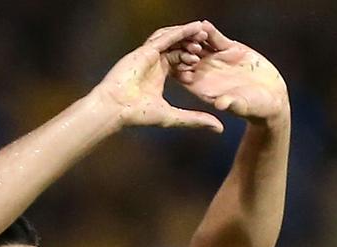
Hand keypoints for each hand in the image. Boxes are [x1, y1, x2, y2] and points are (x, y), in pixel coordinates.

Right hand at [94, 21, 223, 132]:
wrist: (116, 109)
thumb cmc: (138, 115)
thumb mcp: (174, 117)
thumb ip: (196, 119)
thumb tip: (220, 128)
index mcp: (158, 75)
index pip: (178, 60)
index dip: (192, 58)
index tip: (208, 58)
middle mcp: (153, 63)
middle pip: (176, 47)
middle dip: (192, 43)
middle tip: (209, 41)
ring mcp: (147, 55)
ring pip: (171, 39)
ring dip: (187, 34)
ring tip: (203, 31)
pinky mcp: (144, 51)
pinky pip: (164, 37)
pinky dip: (179, 32)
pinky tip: (193, 28)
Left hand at [169, 21, 288, 124]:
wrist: (271, 97)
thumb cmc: (254, 107)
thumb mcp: (242, 105)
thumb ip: (230, 103)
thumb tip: (220, 105)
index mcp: (202, 88)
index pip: (182, 75)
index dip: (179, 67)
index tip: (181, 62)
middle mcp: (205, 72)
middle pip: (186, 57)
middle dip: (183, 49)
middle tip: (185, 43)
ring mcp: (216, 59)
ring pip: (198, 44)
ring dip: (194, 37)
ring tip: (195, 32)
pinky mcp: (229, 49)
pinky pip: (215, 38)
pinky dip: (210, 31)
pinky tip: (205, 25)